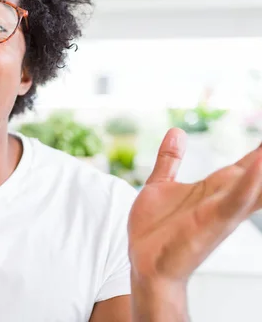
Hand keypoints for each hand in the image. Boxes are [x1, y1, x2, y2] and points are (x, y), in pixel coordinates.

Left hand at [128, 128, 261, 284]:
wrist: (143, 263)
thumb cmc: (155, 229)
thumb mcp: (161, 185)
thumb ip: (170, 160)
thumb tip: (176, 132)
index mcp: (215, 188)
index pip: (249, 163)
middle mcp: (224, 198)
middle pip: (259, 172)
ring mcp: (220, 210)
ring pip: (254, 185)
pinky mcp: (210, 222)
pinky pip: (234, 201)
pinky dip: (248, 184)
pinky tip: (258, 165)